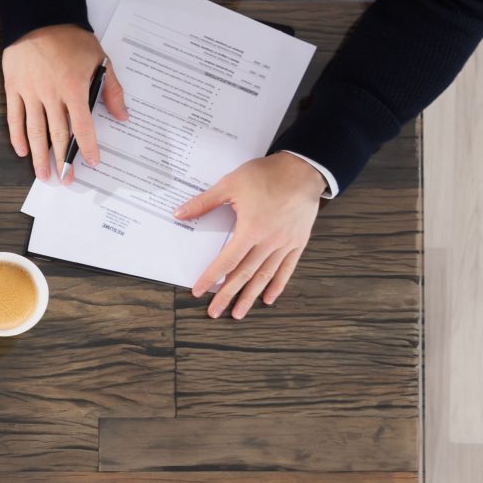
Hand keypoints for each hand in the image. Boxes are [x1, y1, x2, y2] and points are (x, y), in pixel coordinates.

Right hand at [0, 24, 127, 180]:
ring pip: (35, 131)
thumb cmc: (72, 38)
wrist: (40, 17)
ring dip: (40, 156)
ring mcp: (30, 92)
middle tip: (66, 180)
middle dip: (63, 161)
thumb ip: (112, 90)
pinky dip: (17, 136)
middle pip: (58, 135)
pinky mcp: (14, 87)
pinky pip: (14, 117)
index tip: (93, 164)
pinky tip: (22, 151)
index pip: (83, 126)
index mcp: (74, 88)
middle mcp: (51, 95)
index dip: (88, 148)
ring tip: (43, 176)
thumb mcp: (100, 60)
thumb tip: (123, 117)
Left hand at [177, 152, 326, 318]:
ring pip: (265, 276)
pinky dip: (277, 285)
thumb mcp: (230, 184)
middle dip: (227, 295)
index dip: (211, 277)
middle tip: (214, 312)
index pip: (226, 261)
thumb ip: (204, 202)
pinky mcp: (298, 242)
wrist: (303, 169)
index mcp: (250, 230)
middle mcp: (268, 242)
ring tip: (239, 313)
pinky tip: (268, 298)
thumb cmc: (266, 175)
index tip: (199, 291)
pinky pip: (287, 269)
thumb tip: (179, 213)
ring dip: (250, 296)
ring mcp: (285, 244)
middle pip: (244, 274)